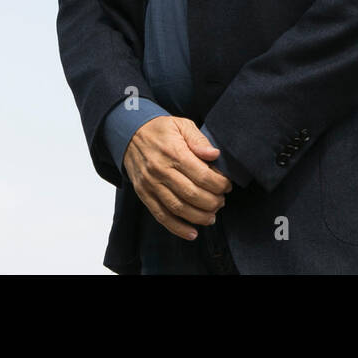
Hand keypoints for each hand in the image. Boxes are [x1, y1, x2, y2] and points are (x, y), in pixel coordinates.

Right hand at [123, 116, 232, 240]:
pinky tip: (192, 233)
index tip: (227, 186)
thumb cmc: (162, 130)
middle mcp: (161, 170)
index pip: (202, 175)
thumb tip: (215, 154)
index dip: (219, 184)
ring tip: (212, 216)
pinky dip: (177, 228)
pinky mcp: (143, 194)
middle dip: (212, 202)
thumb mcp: (182, 125)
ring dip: (198, 217)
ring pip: (178, 208)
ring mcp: (150, 184)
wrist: (130, 133)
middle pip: (192, 194)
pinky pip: (161, 215)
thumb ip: (199, 140)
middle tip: (221, 201)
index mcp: (174, 152)